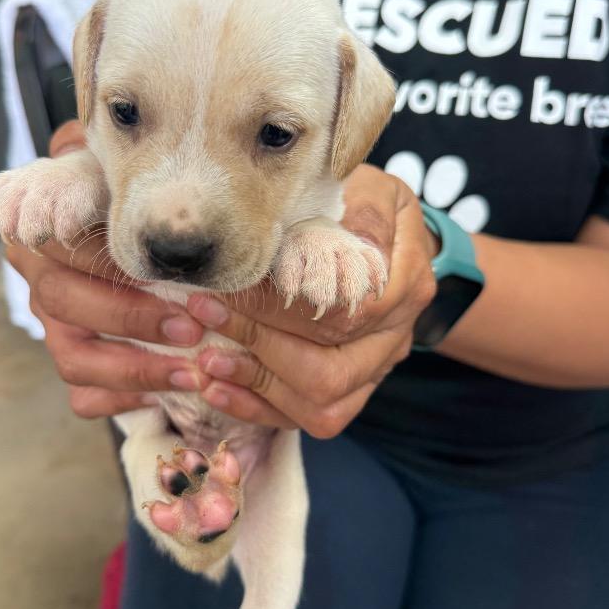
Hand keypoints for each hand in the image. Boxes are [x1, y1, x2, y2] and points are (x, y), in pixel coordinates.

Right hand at [7, 237, 211, 416]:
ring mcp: (53, 329)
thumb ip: (149, 218)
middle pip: (62, 302)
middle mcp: (42, 282)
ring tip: (189, 374)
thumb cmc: (149, 224)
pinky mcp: (72, 366)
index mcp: (51, 236)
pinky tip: (167, 393)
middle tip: (189, 329)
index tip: (165, 272)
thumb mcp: (142, 210)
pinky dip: (125, 400)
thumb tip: (189, 225)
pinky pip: (85, 398)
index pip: (64, 243)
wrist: (148, 257)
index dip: (110, 261)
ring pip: (72, 361)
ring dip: (135, 371)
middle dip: (129, 319)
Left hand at [186, 166, 436, 435]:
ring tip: (205, 361)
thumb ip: (362, 212)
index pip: (343, 313)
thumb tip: (348, 239)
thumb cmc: (368, 208)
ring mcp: (374, 370)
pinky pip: (308, 418)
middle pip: (331, 371)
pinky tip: (216, 388)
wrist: (391, 242)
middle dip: (259, 346)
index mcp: (405, 284)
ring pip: (322, 406)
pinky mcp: (350, 390)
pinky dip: (258, 408)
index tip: (226, 288)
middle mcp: (395, 336)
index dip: (280, 308)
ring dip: (256, 386)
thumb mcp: (373, 190)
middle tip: (203, 317)